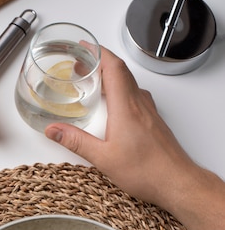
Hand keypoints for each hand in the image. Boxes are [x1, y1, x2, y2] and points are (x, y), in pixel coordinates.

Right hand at [45, 47, 224, 229]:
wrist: (176, 182)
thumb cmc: (147, 171)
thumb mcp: (103, 158)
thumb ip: (76, 141)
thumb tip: (54, 130)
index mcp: (126, 106)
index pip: (113, 66)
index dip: (98, 52)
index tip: (84, 47)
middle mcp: (140, 103)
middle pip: (121, 71)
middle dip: (100, 63)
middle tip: (82, 66)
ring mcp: (149, 111)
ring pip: (129, 83)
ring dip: (111, 77)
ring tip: (94, 83)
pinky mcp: (154, 121)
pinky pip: (136, 96)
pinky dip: (121, 91)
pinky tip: (114, 106)